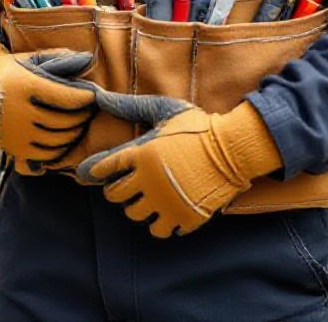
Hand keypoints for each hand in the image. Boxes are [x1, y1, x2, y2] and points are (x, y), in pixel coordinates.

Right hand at [0, 38, 95, 172]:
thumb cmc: (14, 72)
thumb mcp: (33, 59)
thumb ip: (60, 59)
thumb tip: (88, 59)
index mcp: (23, 86)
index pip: (64, 97)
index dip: (84, 97)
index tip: (94, 95)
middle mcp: (17, 111)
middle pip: (63, 121)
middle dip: (82, 116)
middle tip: (90, 110)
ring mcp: (16, 133)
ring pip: (57, 140)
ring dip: (74, 133)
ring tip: (80, 123)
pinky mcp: (15, 149)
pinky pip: (47, 154)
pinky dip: (61, 148)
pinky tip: (65, 136)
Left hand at [77, 102, 281, 236]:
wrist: (233, 149)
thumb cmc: (196, 126)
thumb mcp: (162, 109)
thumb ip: (129, 105)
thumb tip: (98, 96)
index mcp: (140, 153)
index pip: (104, 168)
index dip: (96, 170)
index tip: (95, 173)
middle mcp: (148, 180)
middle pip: (114, 195)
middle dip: (116, 190)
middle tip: (129, 184)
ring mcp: (165, 202)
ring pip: (134, 215)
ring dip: (137, 206)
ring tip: (149, 197)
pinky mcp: (183, 218)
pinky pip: (159, 230)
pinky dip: (160, 223)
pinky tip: (167, 210)